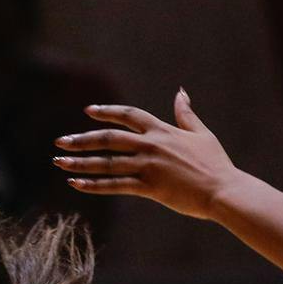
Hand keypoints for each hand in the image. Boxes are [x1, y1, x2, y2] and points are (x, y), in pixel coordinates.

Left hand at [54, 89, 240, 219]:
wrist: (223, 190)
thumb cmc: (216, 164)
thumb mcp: (201, 133)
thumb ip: (186, 114)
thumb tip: (181, 92)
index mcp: (162, 130)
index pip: (128, 115)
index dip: (107, 112)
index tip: (88, 111)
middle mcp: (150, 145)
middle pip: (108, 138)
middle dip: (81, 139)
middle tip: (60, 142)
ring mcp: (148, 166)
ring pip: (106, 162)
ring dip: (80, 162)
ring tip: (59, 162)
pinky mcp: (148, 188)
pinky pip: (114, 185)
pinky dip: (94, 185)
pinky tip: (76, 184)